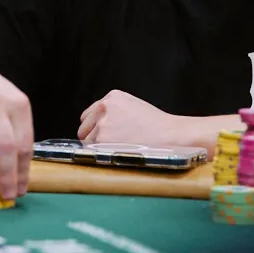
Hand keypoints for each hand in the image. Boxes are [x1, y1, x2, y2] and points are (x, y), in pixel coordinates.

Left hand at [78, 90, 193, 146]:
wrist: (170, 135)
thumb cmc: (156, 125)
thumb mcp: (133, 106)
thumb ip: (113, 111)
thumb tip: (97, 125)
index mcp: (112, 97)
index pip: (89, 115)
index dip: (94, 126)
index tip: (101, 134)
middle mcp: (104, 108)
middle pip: (84, 127)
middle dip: (92, 137)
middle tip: (109, 145)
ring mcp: (102, 124)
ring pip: (87, 141)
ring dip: (97, 147)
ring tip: (117, 149)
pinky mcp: (102, 140)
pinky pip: (92, 151)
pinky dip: (101, 155)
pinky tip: (116, 153)